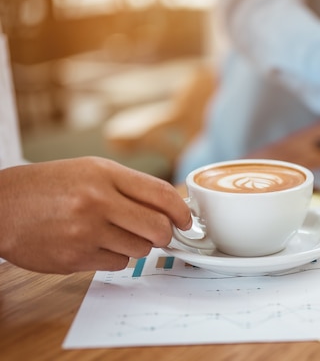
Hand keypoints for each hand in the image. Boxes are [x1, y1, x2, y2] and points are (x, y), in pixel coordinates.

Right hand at [0, 157, 191, 273]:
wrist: (1, 207)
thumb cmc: (50, 186)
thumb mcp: (92, 171)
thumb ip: (131, 187)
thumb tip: (171, 208)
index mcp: (104, 174)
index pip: (161, 194)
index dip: (181, 211)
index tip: (186, 220)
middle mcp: (97, 201)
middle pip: (158, 228)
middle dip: (164, 234)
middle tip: (158, 232)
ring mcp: (85, 232)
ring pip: (141, 249)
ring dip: (137, 245)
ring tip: (114, 233)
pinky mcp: (75, 258)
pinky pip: (118, 263)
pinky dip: (115, 257)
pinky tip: (96, 244)